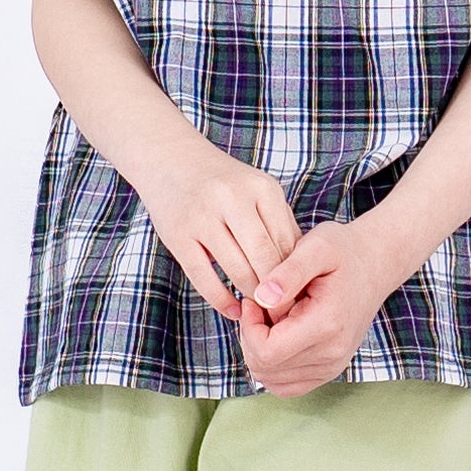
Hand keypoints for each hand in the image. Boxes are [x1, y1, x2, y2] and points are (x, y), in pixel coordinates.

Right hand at [136, 146, 300, 320]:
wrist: (169, 159)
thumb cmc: (222, 182)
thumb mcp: (256, 190)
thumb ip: (278, 223)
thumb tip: (300, 270)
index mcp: (261, 188)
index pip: (288, 243)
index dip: (295, 276)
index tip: (299, 297)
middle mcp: (232, 199)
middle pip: (265, 258)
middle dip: (276, 291)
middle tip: (282, 311)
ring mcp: (202, 217)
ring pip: (238, 270)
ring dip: (251, 295)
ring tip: (259, 309)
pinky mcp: (177, 235)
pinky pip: (204, 278)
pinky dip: (221, 300)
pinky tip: (232, 310)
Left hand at [238, 221, 395, 394]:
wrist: (375, 266)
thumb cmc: (343, 251)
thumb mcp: (317, 247)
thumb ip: (288, 272)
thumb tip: (261, 297)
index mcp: (326, 324)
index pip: (266, 351)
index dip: (248, 327)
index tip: (253, 300)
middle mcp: (332, 353)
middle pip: (265, 368)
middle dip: (251, 337)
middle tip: (259, 306)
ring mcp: (333, 366)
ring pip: (272, 379)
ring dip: (260, 350)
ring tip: (270, 318)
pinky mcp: (330, 370)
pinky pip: (286, 386)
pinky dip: (272, 365)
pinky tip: (277, 335)